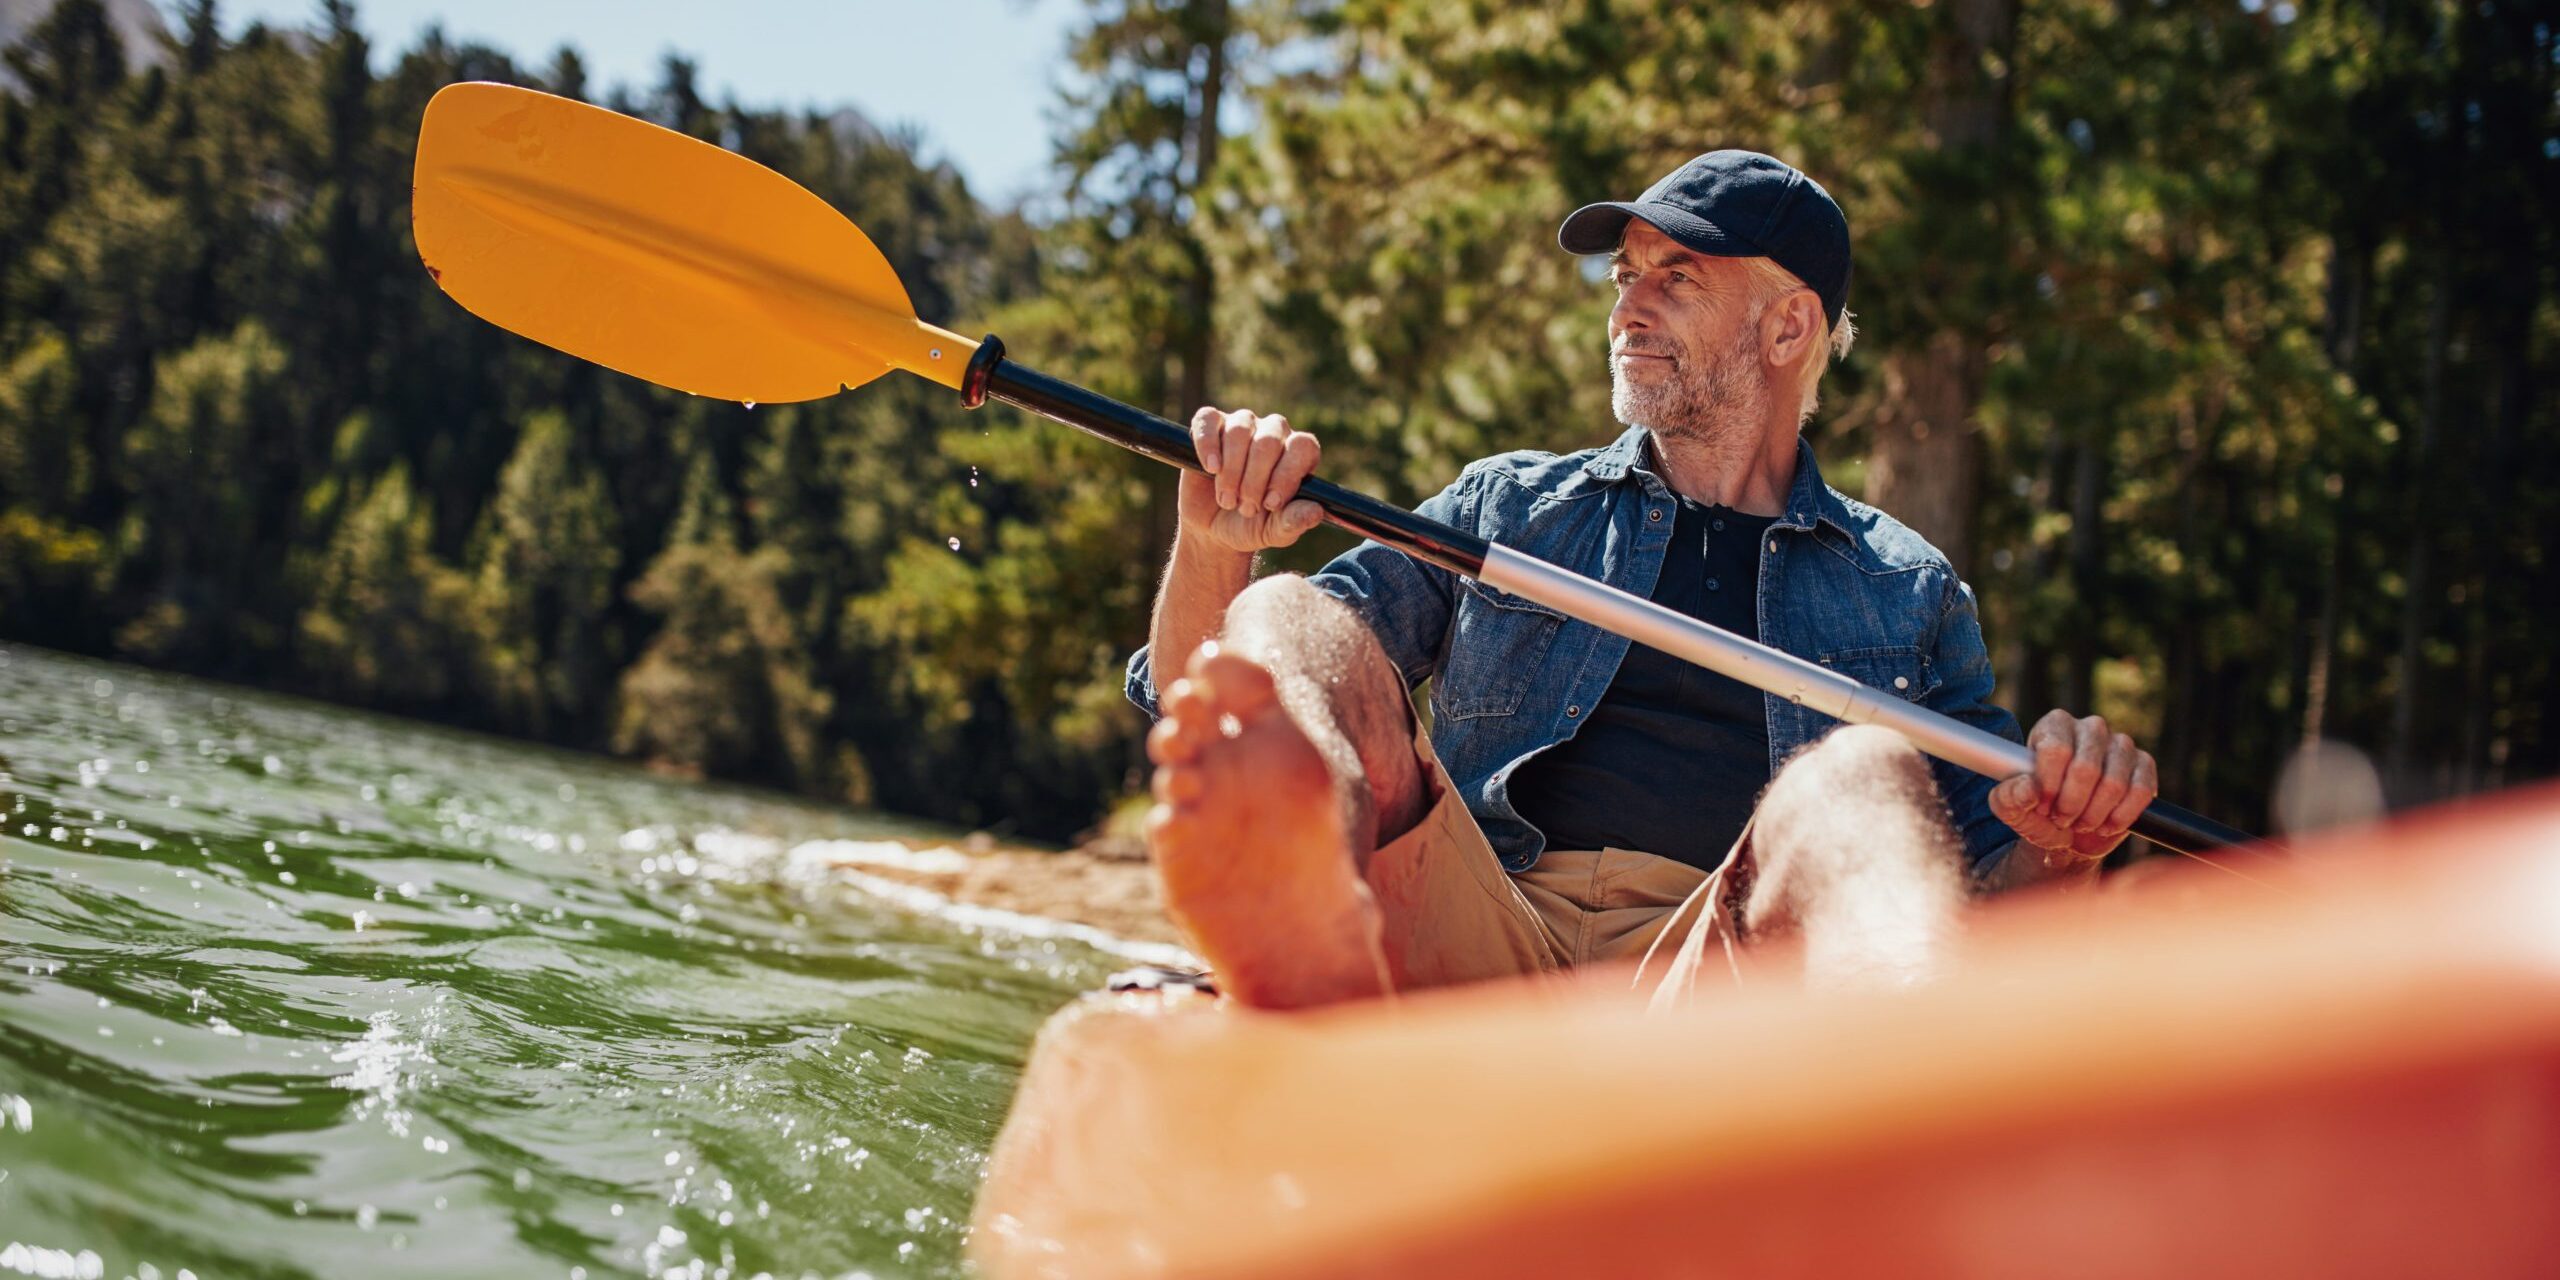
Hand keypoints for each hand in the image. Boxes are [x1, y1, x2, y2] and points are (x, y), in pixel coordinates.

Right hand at [1180, 406, 1325, 553]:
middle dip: (1254, 480)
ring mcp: (1242, 424)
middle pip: (1269, 441)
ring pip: (1240, 431)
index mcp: (1298, 453)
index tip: (1271, 504)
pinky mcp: (1210, 424)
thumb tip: (1315, 511)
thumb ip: (1293, 522)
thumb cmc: (1250, 525)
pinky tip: (1211, 468)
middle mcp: (1274, 432)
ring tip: (1227, 500)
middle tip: (1246, 509)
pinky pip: (1208, 420)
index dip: (1287, 475)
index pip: (1302, 448)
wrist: (1212, 527)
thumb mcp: (1272, 532)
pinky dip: (1208, 444)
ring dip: (1231, 471)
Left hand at [1989, 710, 2159, 866]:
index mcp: (2055, 725)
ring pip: (2114, 783)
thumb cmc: (2038, 813)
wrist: (2069, 834)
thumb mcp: (2012, 809)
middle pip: (2086, 767)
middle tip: (2061, 818)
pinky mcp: (2144, 766)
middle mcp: (2090, 728)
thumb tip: (2028, 789)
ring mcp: (2121, 745)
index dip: (2049, 785)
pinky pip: (2142, 791)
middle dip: (2071, 804)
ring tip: (2080, 823)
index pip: (2056, 749)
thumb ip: (2008, 798)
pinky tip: (2105, 825)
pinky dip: (2121, 816)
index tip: (2041, 806)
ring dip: (2094, 814)